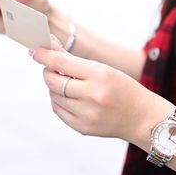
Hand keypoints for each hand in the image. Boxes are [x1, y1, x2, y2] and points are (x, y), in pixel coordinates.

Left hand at [29, 35, 168, 142]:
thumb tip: (49, 47)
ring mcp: (86, 114)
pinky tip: (69, 97)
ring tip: (68, 84)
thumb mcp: (103, 68)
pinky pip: (58, 110)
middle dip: (48, 71)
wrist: (142, 118)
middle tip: (52, 67)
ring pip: (53, 95)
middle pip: (52, 80)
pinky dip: (58, 101)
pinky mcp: (82, 127)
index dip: (43, 55)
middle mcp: (92, 96)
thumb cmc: (122, 88)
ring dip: (54, 87)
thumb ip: (74, 60)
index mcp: (99, 76)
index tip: (34, 50)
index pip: (61, 62)